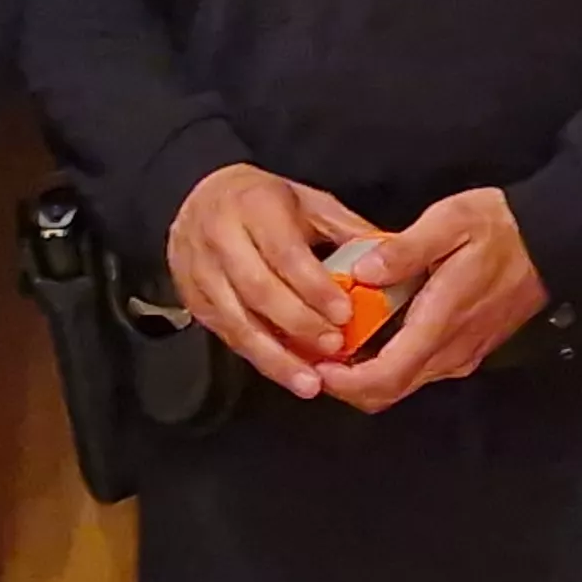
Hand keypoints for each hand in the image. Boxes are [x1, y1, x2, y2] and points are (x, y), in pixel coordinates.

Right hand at [167, 163, 383, 397]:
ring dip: (276, 356)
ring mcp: (200, 271)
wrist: (200, 199)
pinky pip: (226, 335)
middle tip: (333, 348)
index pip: (285, 253)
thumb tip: (389, 266)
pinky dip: (258, 357)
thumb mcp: (308, 202)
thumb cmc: (264, 203)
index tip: (344, 314)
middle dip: (299, 324)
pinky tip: (285, 373)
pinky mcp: (192, 299)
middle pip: (259, 290)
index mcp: (255, 205)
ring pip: (237, 321)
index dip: (314, 287)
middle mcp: (221, 237)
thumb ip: (347, 232)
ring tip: (310, 382)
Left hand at [314, 187, 551, 412]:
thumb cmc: (501, 227)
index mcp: (441, 322)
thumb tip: (362, 272)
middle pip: (388, 391)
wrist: (552, 240)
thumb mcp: (450, 220)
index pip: (386, 376)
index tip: (315, 367)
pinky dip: (387, 365)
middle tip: (313, 356)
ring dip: (365, 376)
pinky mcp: (467, 349)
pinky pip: (419, 371)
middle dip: (346, 384)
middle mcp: (450, 351)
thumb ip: (404, 249)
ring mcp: (461, 354)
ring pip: (403, 384)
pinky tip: (370, 336)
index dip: (345, 383)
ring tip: (334, 345)